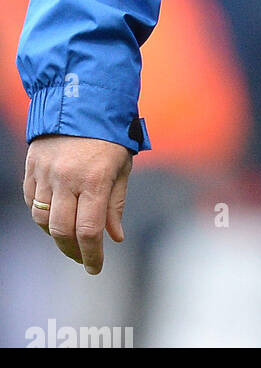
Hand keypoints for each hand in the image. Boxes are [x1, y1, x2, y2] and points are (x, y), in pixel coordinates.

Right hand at [23, 134, 131, 274]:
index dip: (91, 255)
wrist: (83, 99)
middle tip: (82, 257)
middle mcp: (68, 178)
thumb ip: (116, 203)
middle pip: (61, 230)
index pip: (89, 230)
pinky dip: (40, 213)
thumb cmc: (109, 134)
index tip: (95, 268)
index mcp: (95, 178)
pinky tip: (53, 215)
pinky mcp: (32, 166)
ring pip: (41, 219)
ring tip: (69, 236)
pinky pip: (30, 200)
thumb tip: (114, 238)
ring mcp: (46, 172)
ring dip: (54, 234)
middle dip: (72, 251)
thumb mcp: (122, 166)